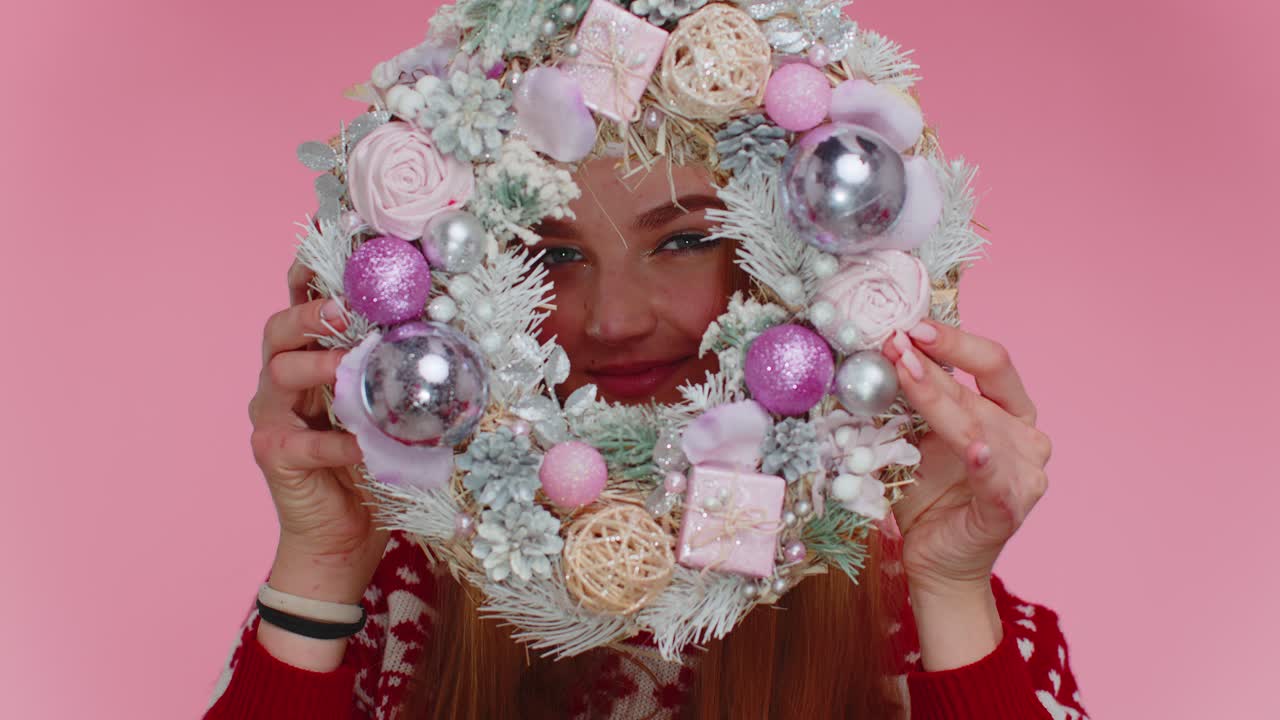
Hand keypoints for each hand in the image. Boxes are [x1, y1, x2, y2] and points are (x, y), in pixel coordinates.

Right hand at [247, 259, 386, 601]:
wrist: (343, 538)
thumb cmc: (373, 466)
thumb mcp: (392, 411)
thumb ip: (401, 374)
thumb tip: (452, 331)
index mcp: (311, 360)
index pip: (301, 305)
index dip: (309, 276)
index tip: (333, 251)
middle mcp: (283, 381)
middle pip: (278, 329)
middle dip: (307, 312)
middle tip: (340, 310)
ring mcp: (272, 416)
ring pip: (280, 373)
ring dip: (319, 367)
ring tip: (350, 369)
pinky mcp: (273, 454)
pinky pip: (300, 441)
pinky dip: (335, 441)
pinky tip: (363, 445)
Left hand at [880, 320, 1051, 599]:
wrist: (933, 560)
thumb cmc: (927, 495)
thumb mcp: (917, 437)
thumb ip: (914, 401)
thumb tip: (884, 352)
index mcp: (1008, 413)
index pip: (991, 363)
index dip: (954, 341)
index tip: (912, 326)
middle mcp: (1025, 437)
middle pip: (979, 389)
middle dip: (935, 362)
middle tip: (897, 342)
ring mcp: (1025, 473)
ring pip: (979, 426)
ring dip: (938, 399)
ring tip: (906, 372)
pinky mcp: (1009, 507)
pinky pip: (994, 479)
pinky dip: (984, 462)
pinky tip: (975, 448)